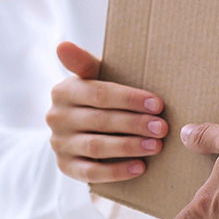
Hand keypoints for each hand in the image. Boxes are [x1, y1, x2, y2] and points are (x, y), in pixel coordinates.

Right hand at [46, 42, 167, 182]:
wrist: (84, 127)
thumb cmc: (98, 97)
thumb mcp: (94, 76)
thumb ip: (84, 62)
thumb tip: (62, 45)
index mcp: (63, 91)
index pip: (98, 94)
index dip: (129, 99)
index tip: (157, 104)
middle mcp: (56, 117)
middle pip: (100, 120)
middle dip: (134, 124)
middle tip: (161, 128)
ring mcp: (59, 144)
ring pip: (96, 147)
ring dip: (128, 147)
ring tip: (156, 146)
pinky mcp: (65, 167)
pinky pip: (90, 173)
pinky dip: (116, 171)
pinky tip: (140, 167)